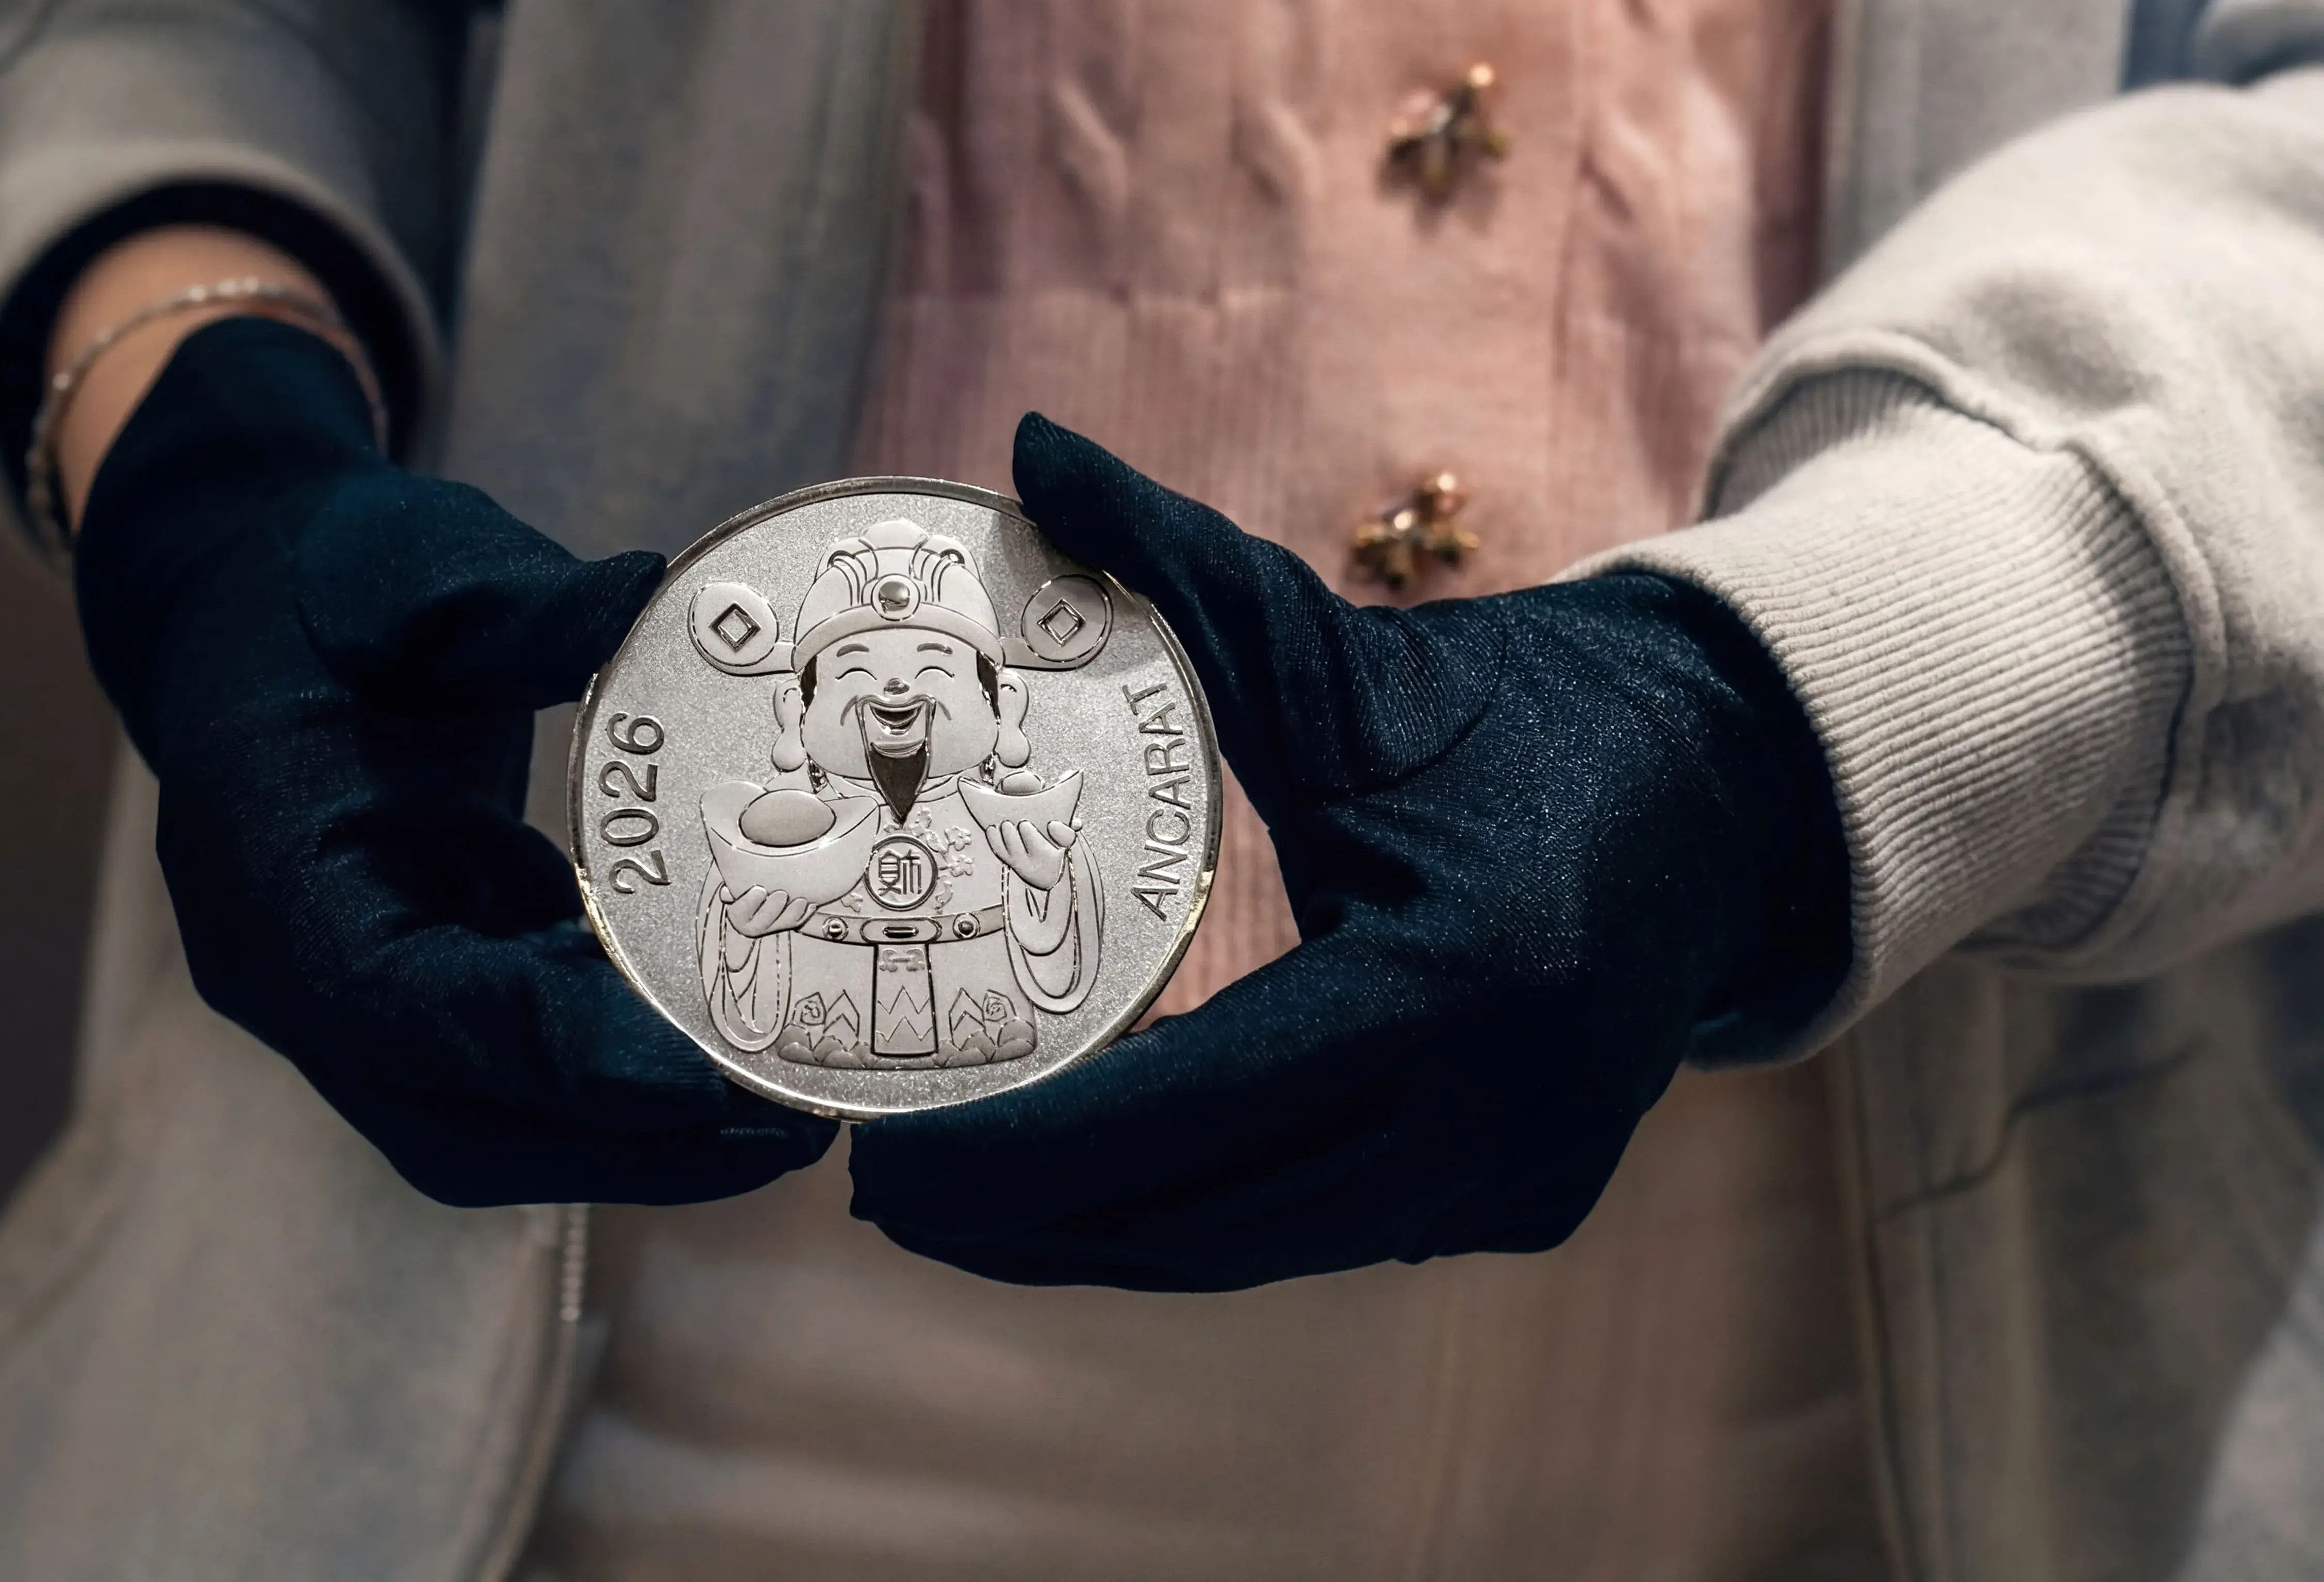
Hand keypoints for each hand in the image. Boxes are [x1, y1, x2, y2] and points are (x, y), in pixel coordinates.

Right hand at [75, 317, 834, 1205]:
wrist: (237, 601)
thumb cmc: (317, 581)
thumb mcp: (410, 567)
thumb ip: (519, 607)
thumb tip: (654, 599)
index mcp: (267, 874)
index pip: (409, 1013)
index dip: (553, 1056)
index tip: (702, 1079)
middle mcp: (290, 970)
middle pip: (455, 1121)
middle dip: (620, 1142)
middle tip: (787, 1130)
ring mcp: (339, 995)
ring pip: (486, 1118)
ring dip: (629, 1127)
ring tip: (784, 1104)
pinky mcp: (402, 983)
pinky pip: (507, 1062)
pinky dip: (609, 1061)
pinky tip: (717, 1027)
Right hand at [723, 885, 815, 936]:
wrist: (765, 880)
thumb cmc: (746, 876)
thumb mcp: (735, 876)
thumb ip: (730, 882)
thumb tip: (726, 892)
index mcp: (736, 913)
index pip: (738, 913)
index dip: (748, 903)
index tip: (759, 889)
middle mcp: (752, 925)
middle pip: (761, 924)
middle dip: (772, 910)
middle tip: (782, 894)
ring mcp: (773, 926)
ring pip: (783, 925)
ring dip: (793, 913)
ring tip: (801, 900)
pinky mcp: (789, 924)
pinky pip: (799, 923)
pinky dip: (806, 914)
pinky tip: (811, 904)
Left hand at [846, 415, 1848, 1288]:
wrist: (1721, 784)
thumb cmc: (1505, 712)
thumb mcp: (1331, 648)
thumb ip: (1170, 557)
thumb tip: (1030, 445)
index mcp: (1453, 980)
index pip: (1190, 1101)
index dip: (1023, 1149)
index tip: (879, 1158)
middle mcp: (1497, 1113)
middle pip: (1205, 1212)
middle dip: (1027, 1217)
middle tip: (877, 1190)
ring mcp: (1521, 1175)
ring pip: (1260, 1247)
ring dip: (1103, 1238)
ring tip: (958, 1211)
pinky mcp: (1526, 1201)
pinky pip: (1327, 1236)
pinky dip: (1205, 1222)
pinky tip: (1095, 1199)